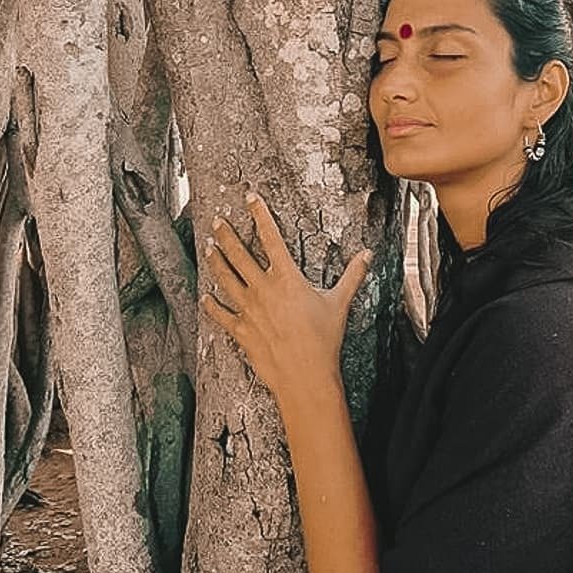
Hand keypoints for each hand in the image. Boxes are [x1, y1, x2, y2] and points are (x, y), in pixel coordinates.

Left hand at [200, 190, 371, 397]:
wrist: (304, 375)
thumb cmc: (323, 340)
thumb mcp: (339, 303)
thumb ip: (352, 276)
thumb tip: (367, 255)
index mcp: (286, 278)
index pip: (271, 238)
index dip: (260, 214)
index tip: (250, 198)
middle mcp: (263, 289)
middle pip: (238, 254)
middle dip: (226, 235)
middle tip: (217, 221)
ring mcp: (248, 309)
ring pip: (225, 278)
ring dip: (215, 261)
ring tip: (208, 247)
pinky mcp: (240, 330)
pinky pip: (221, 314)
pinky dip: (211, 305)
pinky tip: (205, 297)